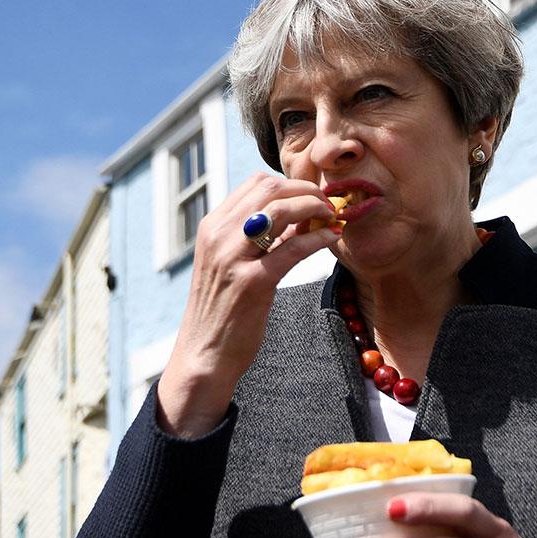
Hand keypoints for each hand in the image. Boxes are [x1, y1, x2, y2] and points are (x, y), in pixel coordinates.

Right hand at [157, 173, 338, 435]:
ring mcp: (233, 258)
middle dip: (307, 190)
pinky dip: (317, 237)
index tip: (313, 196)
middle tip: (329, 205)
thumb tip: (301, 214)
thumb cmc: (223, 310)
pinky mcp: (252, 282)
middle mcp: (219, 236)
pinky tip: (331, 238)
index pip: (256, 184)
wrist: (204, 353)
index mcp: (212, 227)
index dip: (292, 183)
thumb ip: (260, 238)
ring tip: (332, 217)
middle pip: (270, 189)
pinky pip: (293, 247)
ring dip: (315, 207)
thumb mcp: (233, 264)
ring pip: (281, 210)